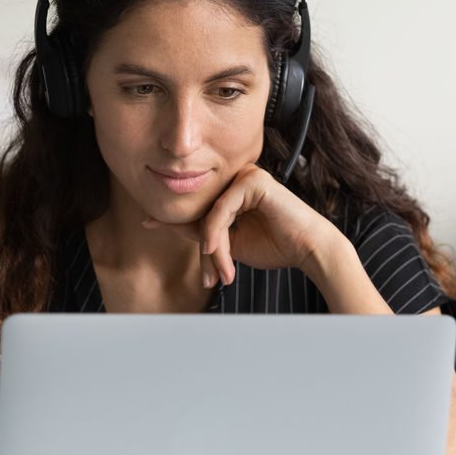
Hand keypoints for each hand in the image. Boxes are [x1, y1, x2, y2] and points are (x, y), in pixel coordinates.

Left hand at [144, 163, 336, 286]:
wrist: (308, 250)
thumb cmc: (276, 246)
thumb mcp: (231, 243)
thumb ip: (205, 233)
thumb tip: (171, 224)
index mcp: (233, 191)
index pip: (199, 207)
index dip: (173, 218)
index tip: (147, 223)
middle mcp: (238, 179)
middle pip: (203, 213)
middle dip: (204, 250)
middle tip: (210, 278)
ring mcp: (246, 176)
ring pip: (210, 214)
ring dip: (214, 248)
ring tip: (223, 271)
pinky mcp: (253, 180)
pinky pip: (221, 209)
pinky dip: (216, 233)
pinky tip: (217, 250)